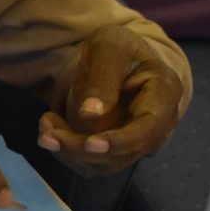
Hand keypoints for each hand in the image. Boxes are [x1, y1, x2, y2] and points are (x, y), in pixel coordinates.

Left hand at [37, 24, 184, 174]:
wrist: (113, 61)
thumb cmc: (116, 48)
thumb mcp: (109, 48)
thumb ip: (103, 77)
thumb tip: (89, 115)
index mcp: (165, 92)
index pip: (148, 128)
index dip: (121, 141)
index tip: (90, 144)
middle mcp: (158, 124)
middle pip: (123, 151)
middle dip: (81, 148)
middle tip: (46, 136)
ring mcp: (138, 140)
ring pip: (104, 162)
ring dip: (69, 152)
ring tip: (44, 128)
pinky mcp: (116, 150)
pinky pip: (91, 161)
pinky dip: (67, 151)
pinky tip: (51, 129)